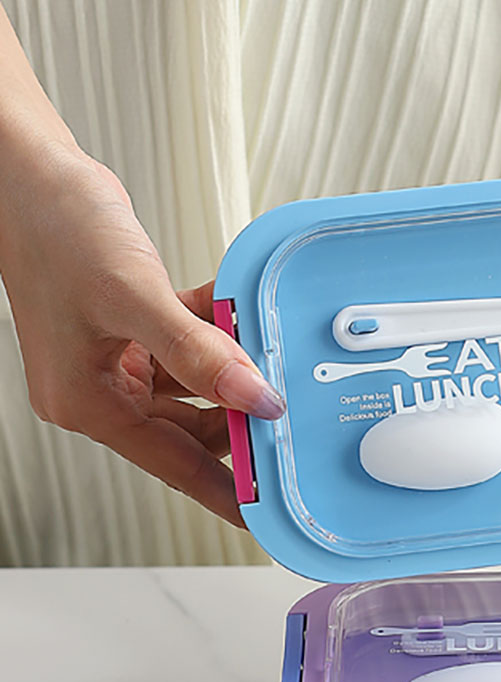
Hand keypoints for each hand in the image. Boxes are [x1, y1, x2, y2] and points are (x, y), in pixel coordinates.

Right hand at [0, 141, 283, 526]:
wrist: (27, 171)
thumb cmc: (53, 230)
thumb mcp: (133, 296)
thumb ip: (198, 351)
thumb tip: (254, 397)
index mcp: (87, 403)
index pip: (175, 464)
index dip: (228, 489)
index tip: (270, 510)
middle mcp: (99, 389)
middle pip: (190, 430)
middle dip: (240, 421)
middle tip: (291, 422)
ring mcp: (115, 358)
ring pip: (194, 385)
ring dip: (232, 370)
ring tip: (273, 361)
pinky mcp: (129, 325)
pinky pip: (186, 343)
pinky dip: (215, 331)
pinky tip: (238, 313)